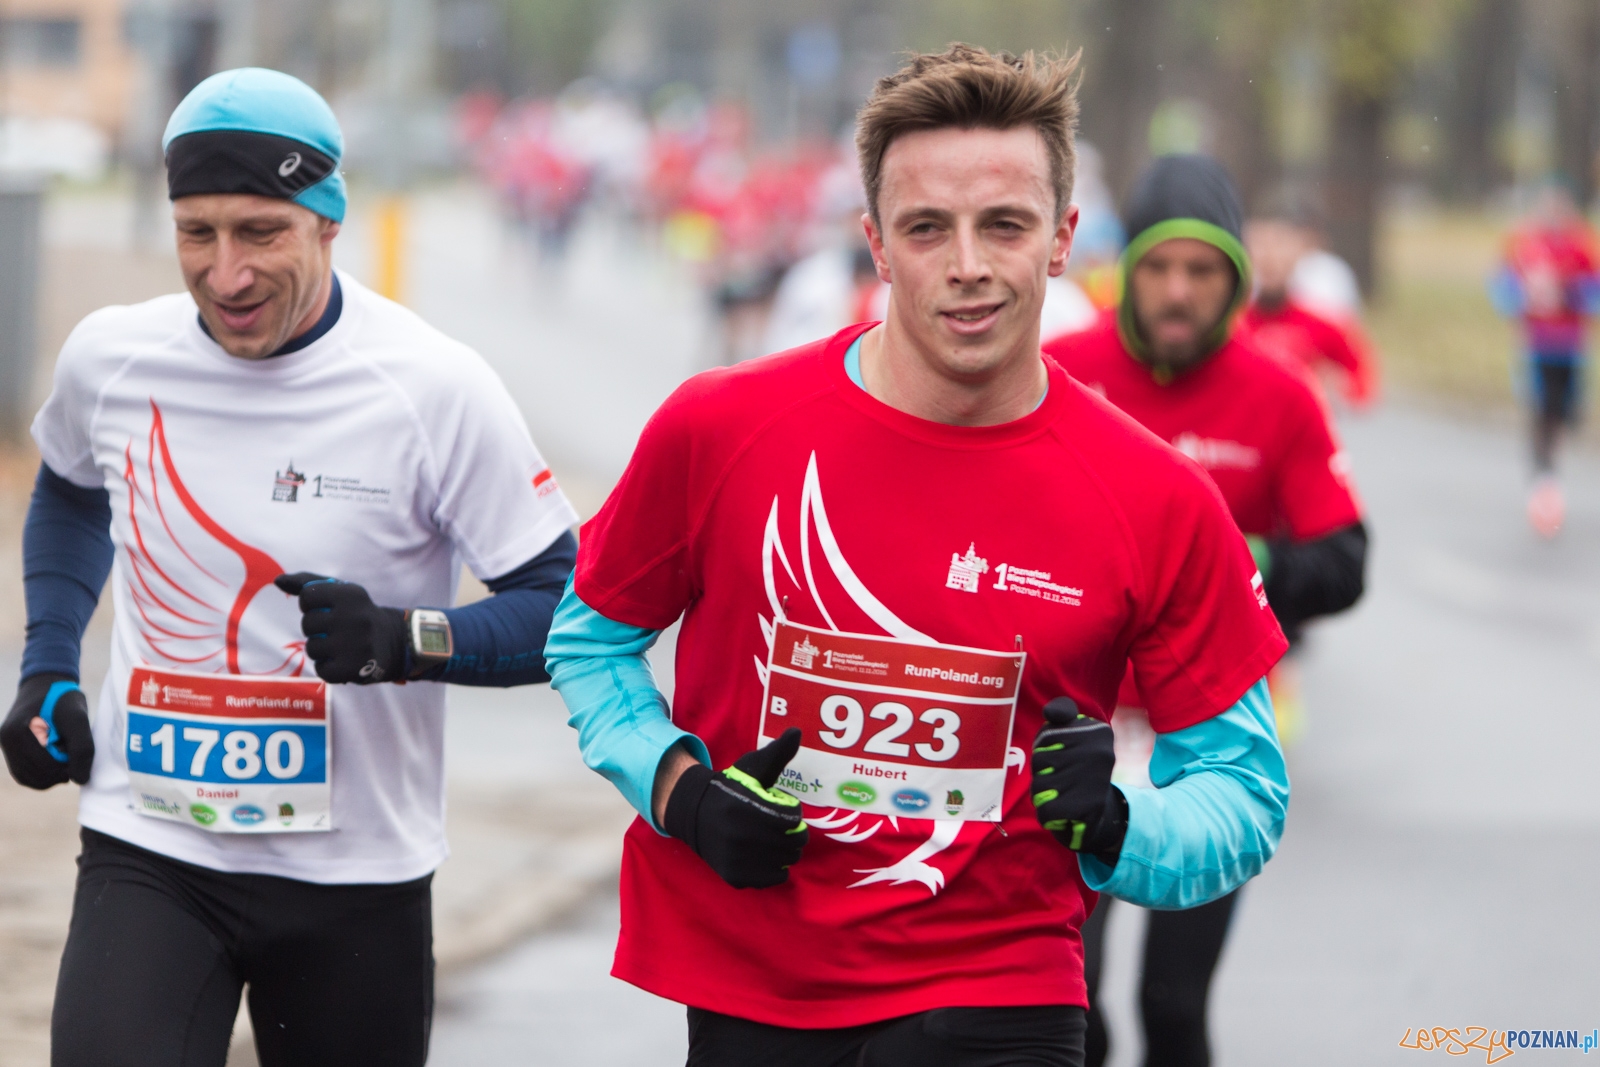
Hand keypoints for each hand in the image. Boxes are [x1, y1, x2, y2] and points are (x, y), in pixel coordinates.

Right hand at [1, 673, 93, 788]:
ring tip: (63, 754)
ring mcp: (5, 745)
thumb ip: (82, 748)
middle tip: (72, 754)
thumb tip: (80, 780)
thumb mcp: (79, 719)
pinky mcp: (10, 750)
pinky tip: (55, 760)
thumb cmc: (64, 699)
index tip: (80, 756)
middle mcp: (6, 740)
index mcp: (18, 732)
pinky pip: (24, 773)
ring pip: (28, 778)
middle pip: (36, 776)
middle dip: (58, 771)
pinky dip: (41, 773)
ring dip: (50, 774)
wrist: (46, 684)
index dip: (67, 768)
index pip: (44, 767)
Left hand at [275, 573, 406, 683]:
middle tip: (338, 630)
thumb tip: (277, 580)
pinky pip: (321, 669)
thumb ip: (308, 583)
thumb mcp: (341, 592)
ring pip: (312, 648)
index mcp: (351, 594)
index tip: (328, 609)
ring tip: (341, 646)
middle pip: (307, 623)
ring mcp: (355, 644)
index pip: (308, 596)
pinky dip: (328, 668)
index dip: (312, 605)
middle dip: (316, 628)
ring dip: (321, 650)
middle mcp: (354, 617)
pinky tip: (344, 661)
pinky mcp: (353, 668)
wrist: (396, 642)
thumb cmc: (358, 614)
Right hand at [662, 728, 808, 888]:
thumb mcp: (752, 767)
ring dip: (787, 850)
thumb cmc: (730, 788)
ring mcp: (736, 859)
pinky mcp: (734, 876)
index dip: (792, 811)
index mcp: (747, 808)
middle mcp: (740, 837)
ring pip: (787, 861)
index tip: (781, 807)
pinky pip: (774, 878)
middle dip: (794, 832)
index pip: (793, 819)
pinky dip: (776, 868)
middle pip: (794, 842)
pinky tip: (765, 854)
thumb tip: (797, 731)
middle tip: (782, 825)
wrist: (694, 813)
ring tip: (773, 838)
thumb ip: (778, 752)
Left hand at [1031, 697, 1127, 860]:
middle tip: (1062, 778)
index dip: (1045, 749)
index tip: (1063, 756)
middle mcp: (1101, 753)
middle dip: (1042, 772)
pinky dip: (1048, 814)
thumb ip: (1061, 715)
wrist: (1101, 813)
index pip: (1046, 737)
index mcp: (1098, 731)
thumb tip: (1050, 713)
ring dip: (1044, 794)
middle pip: (1040, 760)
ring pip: (1040, 786)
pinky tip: (1064, 811)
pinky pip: (1045, 810)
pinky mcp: (1087, 808)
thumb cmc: (1078, 769)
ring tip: (1063, 794)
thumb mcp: (1072, 735)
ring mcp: (1095, 780)